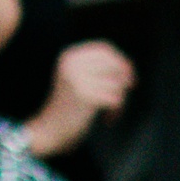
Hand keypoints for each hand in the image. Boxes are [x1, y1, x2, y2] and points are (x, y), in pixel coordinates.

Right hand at [26, 41, 134, 157]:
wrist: (49, 131)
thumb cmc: (68, 109)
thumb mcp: (78, 80)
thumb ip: (97, 70)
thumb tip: (128, 68)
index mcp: (70, 57)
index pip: (104, 49)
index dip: (122, 61)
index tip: (130, 78)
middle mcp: (72, 64)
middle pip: (115, 65)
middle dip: (124, 82)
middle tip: (122, 98)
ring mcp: (78, 79)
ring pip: (118, 84)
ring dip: (120, 102)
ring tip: (110, 112)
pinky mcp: (86, 96)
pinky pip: (115, 99)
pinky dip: (116, 111)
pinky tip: (107, 119)